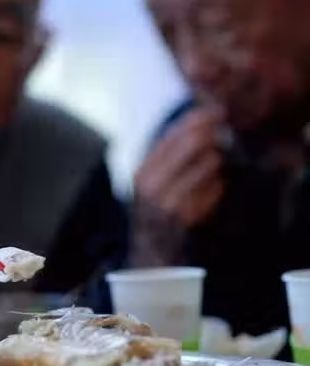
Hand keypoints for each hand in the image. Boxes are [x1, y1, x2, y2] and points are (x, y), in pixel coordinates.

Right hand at [135, 108, 224, 228]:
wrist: (151, 254)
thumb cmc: (155, 213)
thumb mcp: (150, 184)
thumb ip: (167, 158)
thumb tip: (198, 125)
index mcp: (142, 173)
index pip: (170, 136)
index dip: (195, 120)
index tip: (214, 111)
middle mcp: (152, 186)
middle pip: (190, 145)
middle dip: (211, 133)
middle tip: (223, 130)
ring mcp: (170, 203)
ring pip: (207, 164)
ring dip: (216, 160)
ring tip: (215, 162)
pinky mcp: (188, 218)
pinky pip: (215, 188)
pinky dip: (219, 184)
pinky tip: (215, 187)